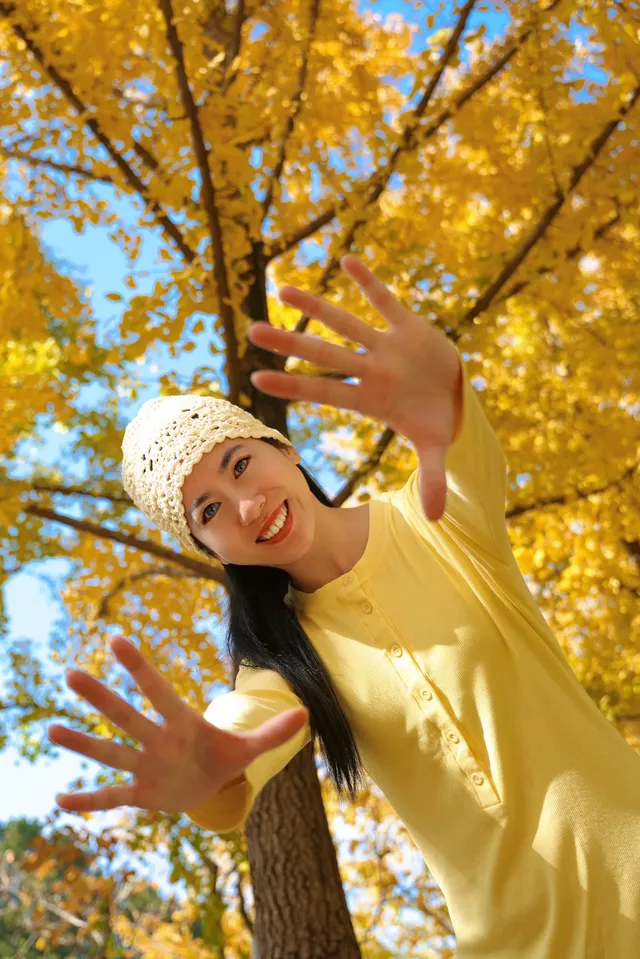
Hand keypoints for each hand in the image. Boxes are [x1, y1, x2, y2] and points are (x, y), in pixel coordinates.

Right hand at [48, 637, 307, 813]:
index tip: (117, 640)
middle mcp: (157, 740)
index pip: (159, 691)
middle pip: (127, 716)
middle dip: (102, 697)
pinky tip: (58, 802)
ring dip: (83, 743)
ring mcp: (145, 765)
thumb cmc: (221, 758)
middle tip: (72, 673)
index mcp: (181, 723)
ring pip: (111, 751)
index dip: (140, 668)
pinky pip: (110, 797)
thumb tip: (306, 714)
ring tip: (50, 728)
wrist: (207, 787)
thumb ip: (272, 733)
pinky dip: (87, 801)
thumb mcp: (247, 749)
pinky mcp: (140, 793)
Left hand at [247, 255, 461, 520]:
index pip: (324, 392)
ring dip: (316, 306)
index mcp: (369, 399)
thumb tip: (436, 520)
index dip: (294, 385)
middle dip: (290, 343)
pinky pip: (384, 300)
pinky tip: (345, 260)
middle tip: (251, 330)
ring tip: (281, 290)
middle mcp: (369, 369)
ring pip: (344, 322)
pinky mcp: (407, 324)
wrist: (453, 391)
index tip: (257, 378)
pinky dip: (368, 282)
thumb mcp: (435, 448)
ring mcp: (385, 346)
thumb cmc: (433, 420)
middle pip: (324, 355)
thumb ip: (432, 478)